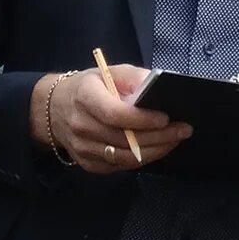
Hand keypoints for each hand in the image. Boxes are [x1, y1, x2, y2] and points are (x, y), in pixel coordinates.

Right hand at [38, 67, 190, 175]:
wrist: (55, 108)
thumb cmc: (88, 87)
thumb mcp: (109, 72)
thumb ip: (135, 78)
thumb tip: (160, 87)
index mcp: (85, 96)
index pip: (115, 114)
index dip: (143, 119)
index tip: (166, 118)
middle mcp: (80, 125)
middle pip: (124, 139)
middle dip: (159, 136)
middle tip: (183, 130)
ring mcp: (82, 148)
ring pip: (125, 157)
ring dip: (155, 151)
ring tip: (175, 140)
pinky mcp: (88, 164)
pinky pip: (120, 167)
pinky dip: (142, 159)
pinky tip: (157, 148)